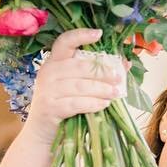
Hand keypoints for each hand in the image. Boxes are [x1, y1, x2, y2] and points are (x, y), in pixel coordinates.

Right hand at [22, 29, 126, 149]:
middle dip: (102, 72)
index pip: (64, 42)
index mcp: (54, 62)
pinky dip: (92, 104)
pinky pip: (75, 103)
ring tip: (115, 93)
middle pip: (78, 66)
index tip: (99, 34)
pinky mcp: (50, 107)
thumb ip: (95, 75)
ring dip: (101, 89)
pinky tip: (104, 105)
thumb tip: (125, 64)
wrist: (42, 133)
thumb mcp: (75, 87)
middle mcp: (47, 72)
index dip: (81, 35)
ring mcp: (47, 90)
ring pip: (79, 86)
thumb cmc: (62, 106)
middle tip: (119, 78)